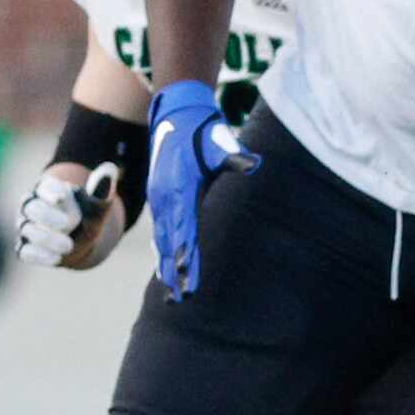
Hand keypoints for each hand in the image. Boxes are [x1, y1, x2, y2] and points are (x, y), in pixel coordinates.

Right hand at [16, 162, 117, 268]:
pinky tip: (56, 259)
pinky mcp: (25, 248)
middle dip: (46, 215)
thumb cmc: (87, 218)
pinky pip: (25, 251)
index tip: (63, 197)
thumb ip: (101, 190)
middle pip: (30, 207)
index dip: (50, 191)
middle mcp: (32, 207)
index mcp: (47, 190)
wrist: (82, 242)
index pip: (43, 187)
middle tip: (67, 225)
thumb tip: (109, 168)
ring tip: (68, 246)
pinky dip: (38, 255)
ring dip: (46, 238)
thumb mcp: (97, 206)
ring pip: (27, 229)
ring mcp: (27, 228)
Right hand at [146, 80, 259, 301]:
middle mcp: (165, 198)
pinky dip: (163, 254)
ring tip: (172, 296)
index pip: (185, 229)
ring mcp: (160, 200)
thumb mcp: (220, 141)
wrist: (176, 114)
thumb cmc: (203, 132)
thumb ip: (234, 156)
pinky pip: (161, 233)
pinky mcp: (161, 200)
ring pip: (163, 241)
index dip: (186, 254)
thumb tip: (254, 163)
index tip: (187, 277)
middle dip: (175, 271)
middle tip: (180, 299)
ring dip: (167, 268)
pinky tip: (165, 273)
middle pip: (172, 242)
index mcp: (180, 188)